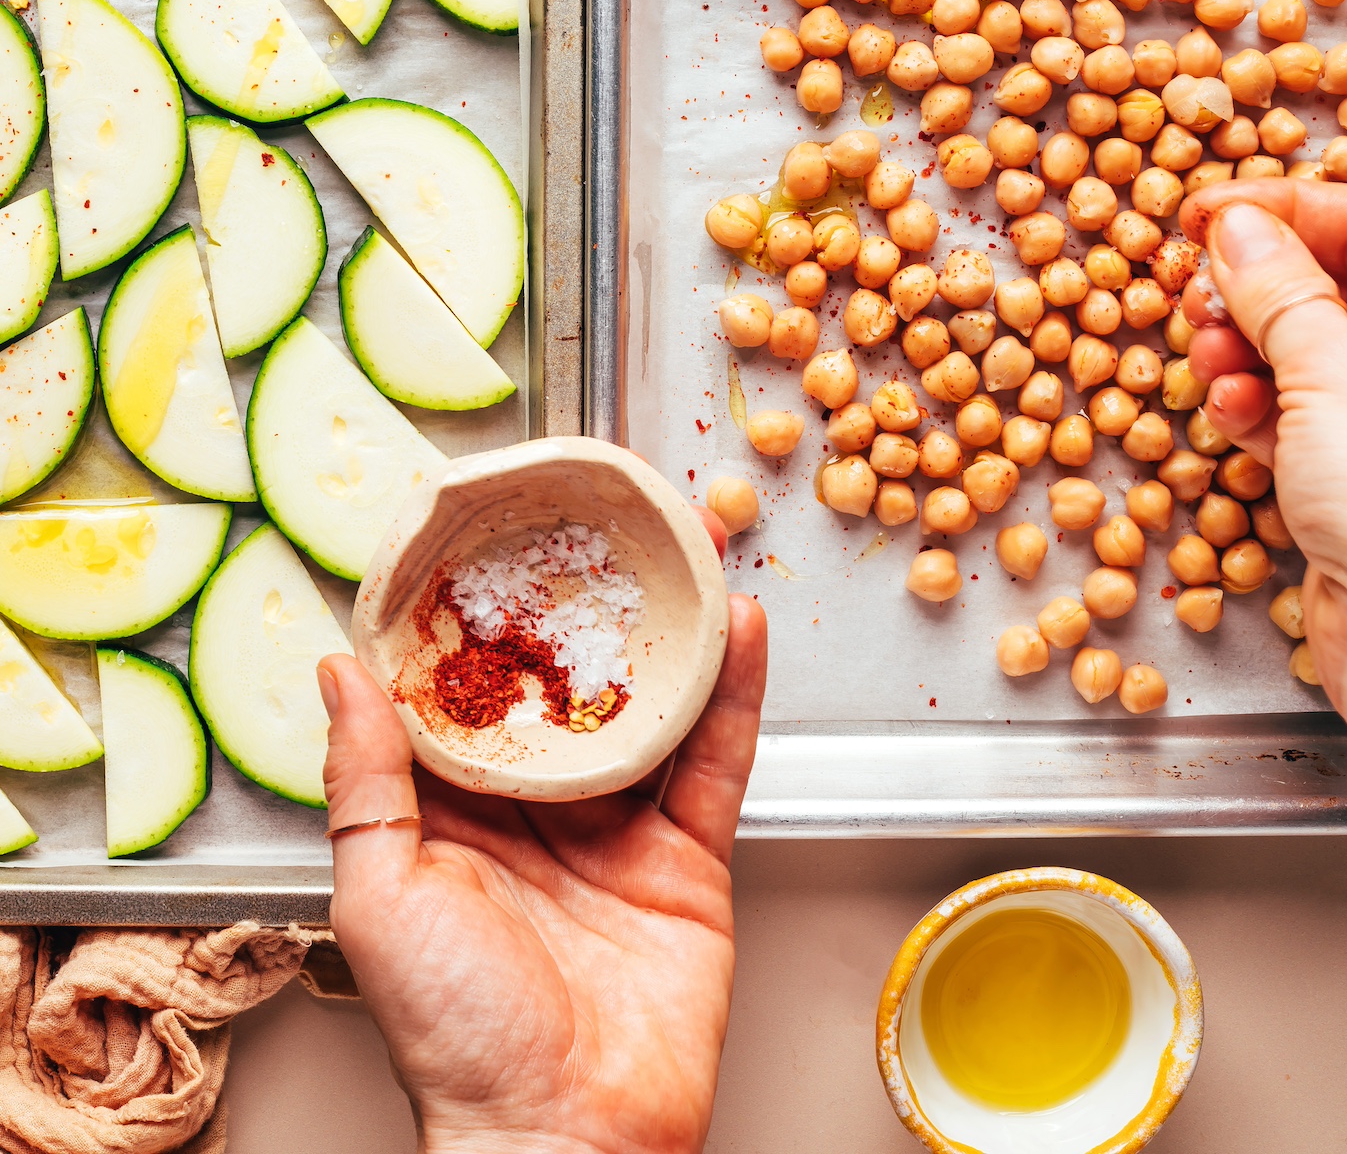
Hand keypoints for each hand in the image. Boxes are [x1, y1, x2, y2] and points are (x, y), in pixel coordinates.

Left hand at [318, 528, 767, 1153]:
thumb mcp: (381, 897)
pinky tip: (743, 629)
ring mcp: (618, 830)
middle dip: (584, 604)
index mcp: (456, 814)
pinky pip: (717, 758)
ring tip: (685, 546)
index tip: (482, 536)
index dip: (475, 615)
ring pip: (650, 705)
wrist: (567, 1141)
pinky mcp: (688, 857)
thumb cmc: (454, 1041)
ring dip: (671, 627)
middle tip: (599, 522)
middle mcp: (538, 811)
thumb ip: (366, 781)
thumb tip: (336, 671)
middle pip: (567, 684)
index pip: (464, 691)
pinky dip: (735, 692)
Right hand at [1179, 180, 1346, 714]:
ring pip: (1309, 352)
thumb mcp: (1330, 366)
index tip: (1208, 210)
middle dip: (1257, 289)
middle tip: (1196, 288)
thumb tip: (1236, 225)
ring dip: (1246, 350)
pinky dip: (1259, 409)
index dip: (1285, 209)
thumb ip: (1275, 286)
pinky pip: (1302, 416)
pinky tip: (1230, 413)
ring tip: (1209, 358)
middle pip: (1337, 285)